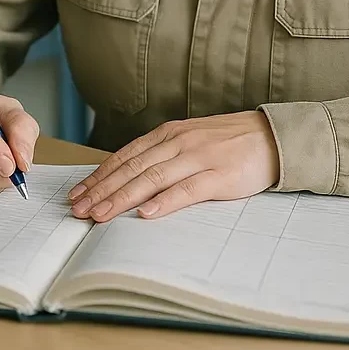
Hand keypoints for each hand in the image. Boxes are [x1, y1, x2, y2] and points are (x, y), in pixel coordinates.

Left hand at [68, 111, 279, 221]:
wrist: (270, 136)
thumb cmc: (227, 142)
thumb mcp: (189, 140)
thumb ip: (163, 155)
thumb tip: (128, 177)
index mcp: (169, 134)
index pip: (126, 156)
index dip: (100, 175)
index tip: (78, 193)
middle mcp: (179, 142)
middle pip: (133, 168)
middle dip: (102, 190)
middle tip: (78, 209)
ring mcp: (198, 158)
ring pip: (152, 178)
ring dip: (122, 198)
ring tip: (101, 214)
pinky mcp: (219, 175)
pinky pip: (187, 190)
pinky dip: (164, 202)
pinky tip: (145, 214)